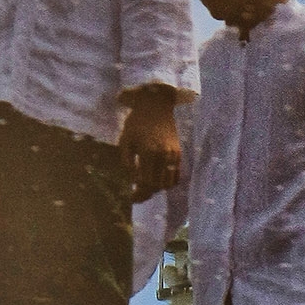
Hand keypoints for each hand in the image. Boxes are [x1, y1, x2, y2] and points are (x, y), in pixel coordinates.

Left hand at [118, 85, 180, 202]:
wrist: (156, 107)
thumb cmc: (137, 122)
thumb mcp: (125, 139)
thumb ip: (127, 161)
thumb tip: (132, 178)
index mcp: (148, 153)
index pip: (146, 182)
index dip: (139, 193)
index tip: (131, 197)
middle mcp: (163, 157)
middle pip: (158, 185)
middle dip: (147, 193)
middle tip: (138, 195)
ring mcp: (173, 156)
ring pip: (168, 182)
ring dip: (158, 188)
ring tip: (147, 187)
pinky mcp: (179, 154)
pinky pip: (176, 174)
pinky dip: (168, 181)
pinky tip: (158, 179)